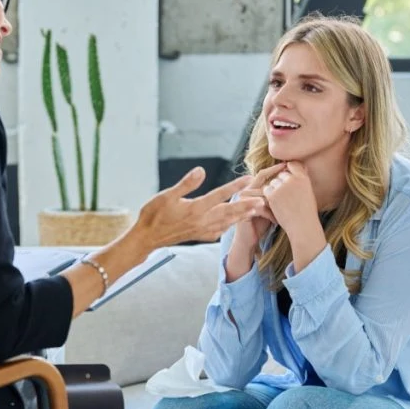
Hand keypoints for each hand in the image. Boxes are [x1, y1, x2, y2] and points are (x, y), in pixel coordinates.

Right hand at [130, 167, 258, 252]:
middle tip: (263, 199)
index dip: (234, 187)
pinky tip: (234, 223)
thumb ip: (186, 183)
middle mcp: (201, 221)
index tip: (248, 179)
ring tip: (256, 210)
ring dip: (242, 215)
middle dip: (247, 205)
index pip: (219, 195)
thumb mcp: (166, 195)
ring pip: (227, 222)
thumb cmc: (154, 214)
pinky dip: (229, 226)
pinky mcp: (198, 235)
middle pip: (229, 211)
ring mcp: (201, 230)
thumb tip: (201, 170)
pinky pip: (219, 230)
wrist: (146, 238)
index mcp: (195, 209)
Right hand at [225, 163, 284, 280]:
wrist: (248, 240)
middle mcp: (244, 193)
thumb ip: (275, 196)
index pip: (263, 174)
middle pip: (259, 178)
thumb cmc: (260, 223)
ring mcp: (242, 202)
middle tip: (288, 170)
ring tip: (287, 194)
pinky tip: (277, 219)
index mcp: (251, 189)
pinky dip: (269, 213)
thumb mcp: (269, 206)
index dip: (275, 169)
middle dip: (274, 173)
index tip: (288, 165)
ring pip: (260, 192)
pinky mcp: (242, 213)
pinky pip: (258, 209)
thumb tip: (292, 183)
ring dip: (275, 195)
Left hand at [262, 161, 325, 270]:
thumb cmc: (306, 211)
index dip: (289, 170)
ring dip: (275, 189)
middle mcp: (293, 179)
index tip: (288, 177)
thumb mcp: (308, 191)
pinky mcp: (273, 194)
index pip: (293, 164)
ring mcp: (282, 186)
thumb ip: (300, 178)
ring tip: (284, 202)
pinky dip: (269, 196)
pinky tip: (276, 204)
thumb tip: (291, 166)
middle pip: (281, 174)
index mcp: (304, 177)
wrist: (302, 226)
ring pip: (273, 182)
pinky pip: (266, 189)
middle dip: (282, 182)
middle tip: (286, 195)